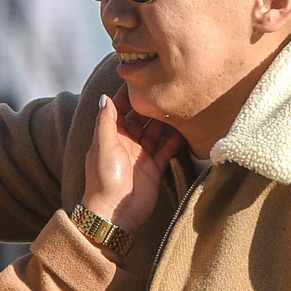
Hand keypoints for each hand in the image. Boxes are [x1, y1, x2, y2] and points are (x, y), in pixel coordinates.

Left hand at [80, 94, 185, 233]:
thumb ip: (106, 122)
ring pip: (156, 131)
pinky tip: (187, 129)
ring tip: (180, 104)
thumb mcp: (103, 147)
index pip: (120, 107)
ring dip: (166, 119)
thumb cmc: (104, 181)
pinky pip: (167, 149)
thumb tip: (105, 96)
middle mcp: (127, 141)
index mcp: (111, 134)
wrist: (115, 215)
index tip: (142, 75)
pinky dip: (175, 140)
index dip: (129, 92)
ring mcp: (141, 154)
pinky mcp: (154, 167)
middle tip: (168, 86)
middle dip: (152, 103)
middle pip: (141, 116)